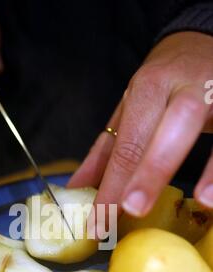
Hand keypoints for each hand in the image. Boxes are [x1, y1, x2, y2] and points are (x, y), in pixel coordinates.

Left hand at [68, 32, 212, 228]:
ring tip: (203, 201)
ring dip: (212, 168)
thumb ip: (106, 151)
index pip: (129, 143)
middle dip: (153, 169)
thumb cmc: (162, 84)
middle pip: (173, 125)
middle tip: (133, 208)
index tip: (98, 223)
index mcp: (150, 88)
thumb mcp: (130, 110)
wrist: (200, 44)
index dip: (112, 186)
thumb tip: (75, 189)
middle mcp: (186, 88)